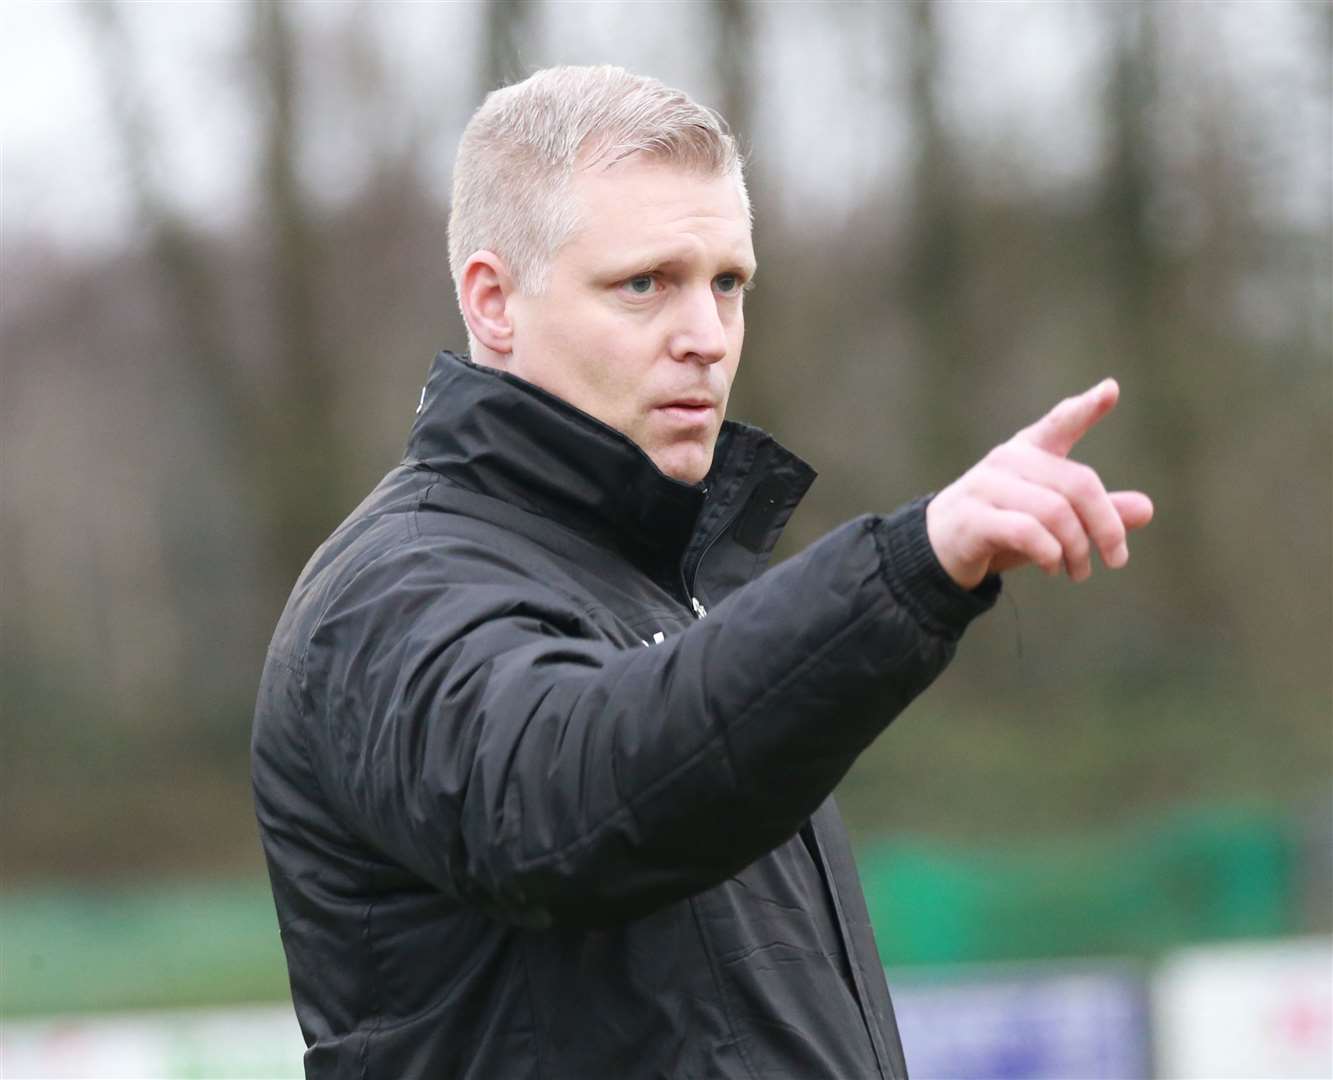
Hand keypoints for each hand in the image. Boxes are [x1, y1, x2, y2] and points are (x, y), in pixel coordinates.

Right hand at [925, 378, 1153, 589]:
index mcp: (1029, 451)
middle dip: (1107, 526)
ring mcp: (986, 486)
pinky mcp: (973, 518)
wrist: (939, 549)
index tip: (1110, 390)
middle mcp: (1008, 460)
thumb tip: (1146, 509)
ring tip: (1079, 571)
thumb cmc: (1003, 526)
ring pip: (1055, 512)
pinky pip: (1027, 532)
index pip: (1059, 423)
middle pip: (1078, 485)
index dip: (1085, 408)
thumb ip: (1096, 513)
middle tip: (1116, 560)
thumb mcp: (1053, 520)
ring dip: (1077, 549)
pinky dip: (1050, 554)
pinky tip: (1053, 567)